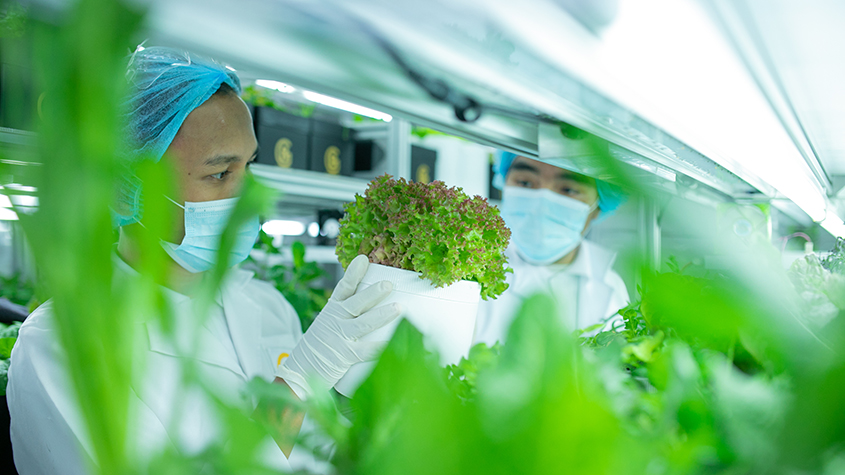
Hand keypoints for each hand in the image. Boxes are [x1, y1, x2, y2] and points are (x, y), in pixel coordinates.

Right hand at [274, 255, 400, 397]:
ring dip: (381, 315)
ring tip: (398, 308)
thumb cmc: (321, 344)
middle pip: (356, 303)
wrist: (301, 370)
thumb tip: (375, 297)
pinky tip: (393, 344)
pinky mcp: (345, 356)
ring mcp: (340, 337)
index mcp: (332, 309)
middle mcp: (335, 320)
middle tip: (388, 285)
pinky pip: (366, 351)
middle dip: (373, 293)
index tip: (364, 259)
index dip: (354, 273)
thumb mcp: (329, 322)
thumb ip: (348, 312)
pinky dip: (379, 347)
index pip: (344, 287)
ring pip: (363, 324)